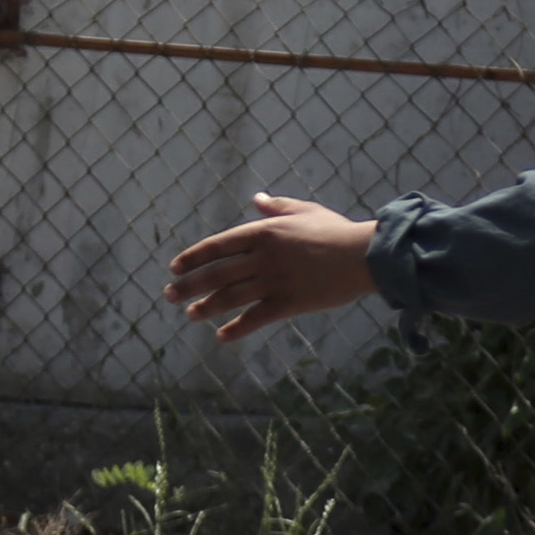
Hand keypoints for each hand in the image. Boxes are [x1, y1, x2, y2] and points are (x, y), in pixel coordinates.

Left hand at [166, 193, 378, 341]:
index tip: (175, 268)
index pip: (217, 245)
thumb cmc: (336, 231)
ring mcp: (274, 281)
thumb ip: (277, 206)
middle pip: (216, 273)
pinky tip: (222, 336)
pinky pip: (255, 318)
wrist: (364, 255)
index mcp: (264, 231)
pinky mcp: (289, 303)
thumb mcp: (305, 211)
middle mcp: (263, 257)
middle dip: (189, 285)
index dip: (193, 258)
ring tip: (190, 314)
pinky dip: (236, 328)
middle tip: (170, 295)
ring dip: (206, 307)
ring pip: (230, 297)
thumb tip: (256, 198)